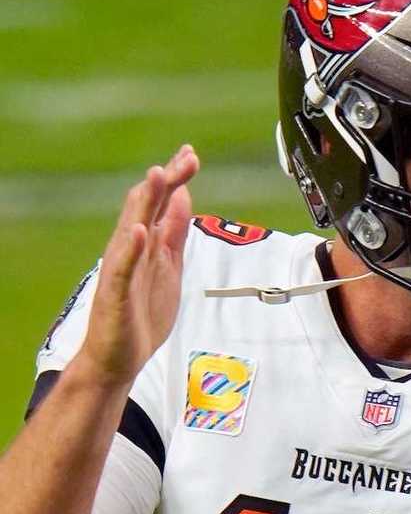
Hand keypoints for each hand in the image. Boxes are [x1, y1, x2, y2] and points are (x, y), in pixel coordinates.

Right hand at [76, 145, 199, 386]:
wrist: (117, 359)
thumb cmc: (141, 314)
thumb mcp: (169, 266)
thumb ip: (174, 233)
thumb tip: (183, 197)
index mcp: (146, 243)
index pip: (159, 202)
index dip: (175, 178)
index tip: (191, 154)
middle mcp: (130, 250)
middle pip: (147, 206)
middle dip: (166, 180)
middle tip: (187, 156)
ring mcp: (122, 270)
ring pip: (132, 228)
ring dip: (146, 202)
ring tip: (158, 175)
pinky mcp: (117, 294)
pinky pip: (123, 268)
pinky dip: (131, 248)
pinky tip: (140, 231)